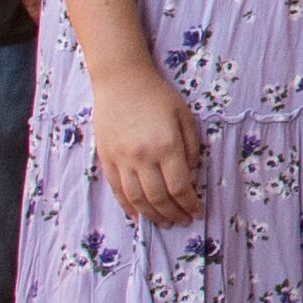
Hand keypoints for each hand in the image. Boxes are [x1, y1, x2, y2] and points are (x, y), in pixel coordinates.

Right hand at [94, 66, 205, 228]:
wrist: (121, 80)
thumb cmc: (157, 95)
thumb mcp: (184, 116)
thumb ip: (191, 148)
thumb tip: (191, 175)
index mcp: (166, 146)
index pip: (180, 187)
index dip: (189, 204)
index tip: (196, 211)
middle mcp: (143, 157)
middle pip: (158, 198)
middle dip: (173, 214)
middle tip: (182, 221)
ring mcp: (121, 159)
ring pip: (136, 199)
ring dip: (151, 215)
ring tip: (164, 222)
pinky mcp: (106, 158)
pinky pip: (116, 190)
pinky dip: (127, 206)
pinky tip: (137, 214)